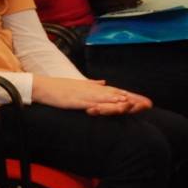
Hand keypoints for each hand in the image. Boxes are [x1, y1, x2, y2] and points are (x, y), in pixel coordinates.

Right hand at [32, 76, 151, 115]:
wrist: (41, 87)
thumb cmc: (57, 88)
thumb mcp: (77, 85)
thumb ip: (91, 84)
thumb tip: (103, 82)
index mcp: (92, 87)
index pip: (115, 91)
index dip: (130, 95)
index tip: (144, 100)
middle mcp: (90, 89)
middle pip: (114, 93)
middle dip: (130, 98)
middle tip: (146, 103)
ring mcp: (82, 94)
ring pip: (104, 97)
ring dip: (118, 99)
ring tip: (131, 102)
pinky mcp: (74, 100)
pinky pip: (89, 102)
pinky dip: (100, 103)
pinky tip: (106, 105)